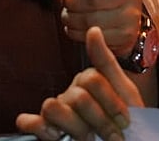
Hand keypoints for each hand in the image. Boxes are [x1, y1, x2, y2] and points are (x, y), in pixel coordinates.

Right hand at [15, 26, 142, 140]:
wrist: (130, 140)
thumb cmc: (125, 120)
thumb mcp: (124, 90)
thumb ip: (106, 61)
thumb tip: (92, 29)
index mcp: (84, 82)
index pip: (92, 80)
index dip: (112, 103)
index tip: (126, 121)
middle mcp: (68, 95)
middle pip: (77, 97)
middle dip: (101, 120)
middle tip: (114, 136)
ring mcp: (57, 113)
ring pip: (52, 107)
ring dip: (76, 127)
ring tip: (91, 138)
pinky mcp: (47, 130)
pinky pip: (29, 122)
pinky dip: (35, 126)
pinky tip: (54, 134)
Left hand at [53, 0, 141, 56]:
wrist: (113, 7)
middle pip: (95, 0)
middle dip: (72, 3)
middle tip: (67, 3)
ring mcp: (132, 16)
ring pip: (94, 21)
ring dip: (73, 19)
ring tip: (68, 15)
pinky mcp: (127, 35)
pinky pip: (98, 38)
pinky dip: (79, 34)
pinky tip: (75, 27)